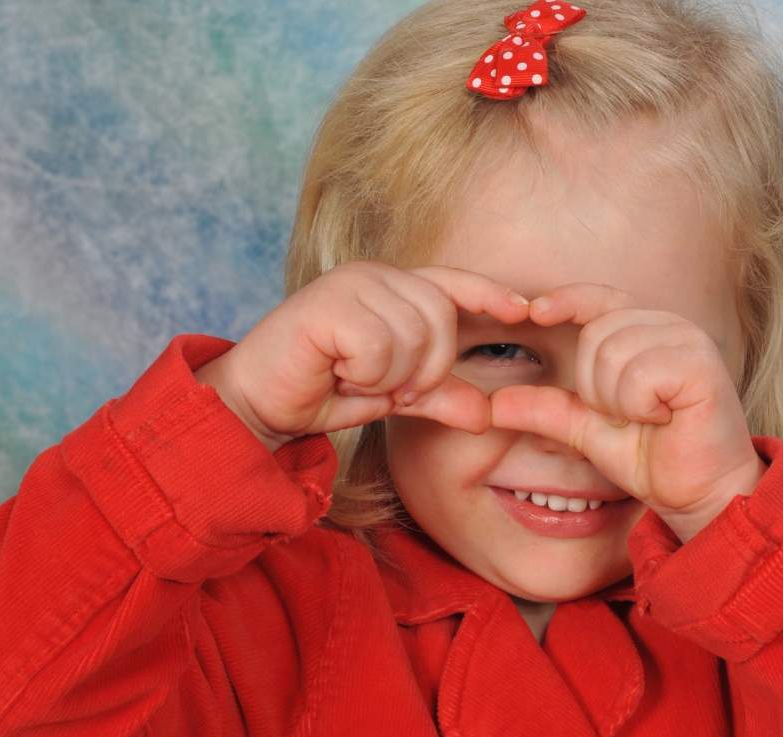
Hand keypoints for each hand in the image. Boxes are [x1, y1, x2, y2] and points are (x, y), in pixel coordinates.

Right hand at [193, 261, 530, 449]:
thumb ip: (437, 397)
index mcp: (392, 289)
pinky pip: (380, 347)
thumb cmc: (322, 391)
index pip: (452, 283)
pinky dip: (365, 374)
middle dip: (426, 367)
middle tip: (384, 386)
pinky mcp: (327, 303)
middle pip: (441, 318)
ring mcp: (349, 284)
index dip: (489, 294)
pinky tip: (335, 371)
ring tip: (352, 376)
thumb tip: (486, 415)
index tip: (524, 309)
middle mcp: (373, 275)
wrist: (257, 403)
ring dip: (388, 374)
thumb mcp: (391, 397)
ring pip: (412, 334)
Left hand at [488, 283, 765, 540]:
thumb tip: (493, 405)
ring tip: (649, 418)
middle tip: (628, 416)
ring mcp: (689, 341)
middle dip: (595, 386)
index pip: (598, 297)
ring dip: (618, 401)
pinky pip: (639, 375)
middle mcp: (670, 326)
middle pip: (596, 333)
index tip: (535, 311)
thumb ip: (545, 411)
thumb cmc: (653, 457)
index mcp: (645, 331)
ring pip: (614, 353)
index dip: (565, 300)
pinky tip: (664, 419)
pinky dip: (639, 406)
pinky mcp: (702, 365)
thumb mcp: (587, 432)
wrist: (700, 494)